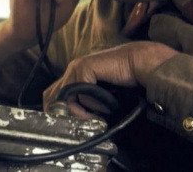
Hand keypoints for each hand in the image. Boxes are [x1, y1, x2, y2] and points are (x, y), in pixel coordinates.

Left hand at [42, 41, 176, 118]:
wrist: (141, 66)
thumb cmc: (125, 84)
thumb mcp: (101, 100)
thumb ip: (87, 106)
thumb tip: (75, 123)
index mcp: (74, 76)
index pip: (51, 94)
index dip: (54, 110)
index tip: (64, 126)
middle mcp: (72, 71)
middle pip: (52, 96)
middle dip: (63, 114)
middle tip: (79, 127)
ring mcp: (76, 67)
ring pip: (67, 98)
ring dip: (83, 113)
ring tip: (100, 118)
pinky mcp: (84, 66)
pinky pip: (81, 92)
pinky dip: (93, 103)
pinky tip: (106, 105)